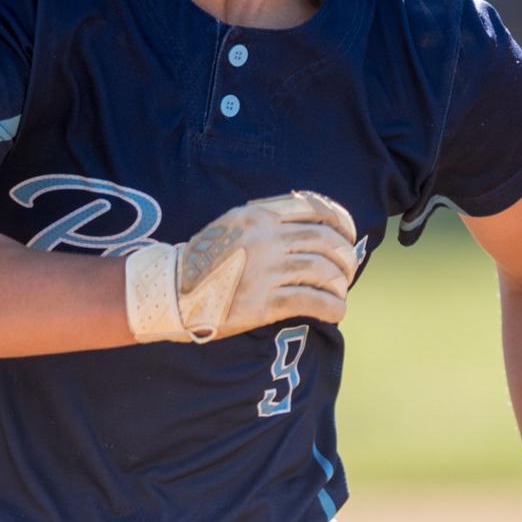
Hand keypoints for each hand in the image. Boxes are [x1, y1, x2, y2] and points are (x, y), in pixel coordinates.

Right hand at [124, 190, 357, 342]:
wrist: (172, 291)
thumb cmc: (205, 258)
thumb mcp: (233, 223)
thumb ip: (268, 218)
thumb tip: (311, 223)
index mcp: (259, 215)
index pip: (315, 209)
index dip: (341, 222)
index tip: (349, 236)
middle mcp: (265, 239)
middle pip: (325, 241)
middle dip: (346, 255)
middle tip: (349, 268)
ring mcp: (265, 271)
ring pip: (322, 272)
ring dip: (340, 283)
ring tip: (341, 291)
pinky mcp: (264, 303)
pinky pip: (311, 302)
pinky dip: (332, 307)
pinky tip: (337, 312)